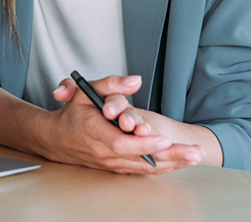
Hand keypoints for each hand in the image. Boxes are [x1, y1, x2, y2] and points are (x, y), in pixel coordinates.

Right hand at [47, 74, 203, 174]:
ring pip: (145, 167)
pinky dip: (163, 167)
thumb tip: (135, 81)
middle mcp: (103, 152)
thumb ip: (111, 83)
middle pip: (140, 159)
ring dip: (172, 163)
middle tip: (193, 152)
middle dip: (170, 156)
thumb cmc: (72, 114)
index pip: (121, 143)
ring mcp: (111, 163)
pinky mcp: (117, 167)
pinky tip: (181, 162)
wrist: (56, 139)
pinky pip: (142, 170)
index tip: (163, 140)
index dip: (143, 144)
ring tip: (195, 156)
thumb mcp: (85, 91)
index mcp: (94, 132)